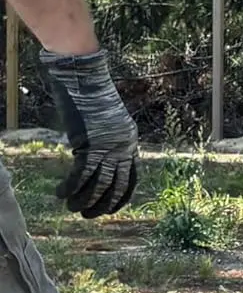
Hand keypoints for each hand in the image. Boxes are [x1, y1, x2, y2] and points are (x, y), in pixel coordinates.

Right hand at [38, 48, 139, 217]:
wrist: (85, 78)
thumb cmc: (91, 94)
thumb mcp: (106, 120)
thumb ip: (105, 138)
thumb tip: (95, 153)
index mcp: (130, 143)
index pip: (131, 178)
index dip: (121, 196)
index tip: (112, 207)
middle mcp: (122, 148)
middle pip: (116, 186)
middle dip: (102, 204)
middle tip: (87, 214)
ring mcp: (107, 148)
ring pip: (98, 185)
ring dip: (84, 200)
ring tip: (72, 207)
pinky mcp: (89, 146)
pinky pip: (81, 175)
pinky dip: (70, 187)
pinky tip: (60, 193)